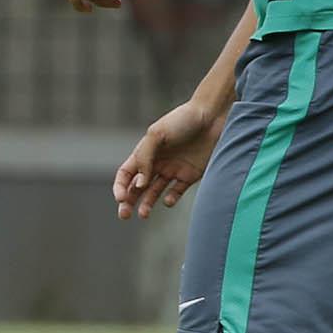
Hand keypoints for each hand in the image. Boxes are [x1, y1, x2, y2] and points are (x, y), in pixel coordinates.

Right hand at [114, 100, 222, 220]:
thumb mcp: (157, 134)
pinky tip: (168, 200)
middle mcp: (156, 163)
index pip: (125, 174)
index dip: (120, 187)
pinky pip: (177, 192)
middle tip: (124, 215)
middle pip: (137, 187)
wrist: (212, 117)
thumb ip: (144, 159)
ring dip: (146, 204)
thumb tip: (139, 184)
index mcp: (144, 152)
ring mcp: (173, 170)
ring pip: (154, 192)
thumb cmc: (182, 120)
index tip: (120, 198)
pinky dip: (171, 199)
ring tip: (143, 214)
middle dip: (128, 201)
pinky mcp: (189, 175)